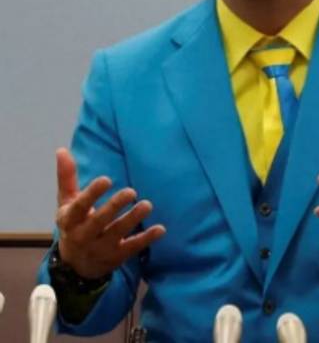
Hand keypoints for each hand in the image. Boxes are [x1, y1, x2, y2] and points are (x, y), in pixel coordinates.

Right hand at [55, 147, 165, 278]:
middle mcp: (84, 236)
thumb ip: (67, 177)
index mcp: (70, 220)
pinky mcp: (116, 257)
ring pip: (117, 233)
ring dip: (132, 219)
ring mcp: (100, 248)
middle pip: (99, 221)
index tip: (106, 179)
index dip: (92, 194)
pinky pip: (132, 248)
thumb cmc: (74, 223)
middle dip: (114, 206)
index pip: (79, 207)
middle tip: (131, 191)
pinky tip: (160, 229)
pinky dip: (147, 239)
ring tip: (147, 205)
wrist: (75, 265)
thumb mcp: (66, 202)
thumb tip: (62, 149)